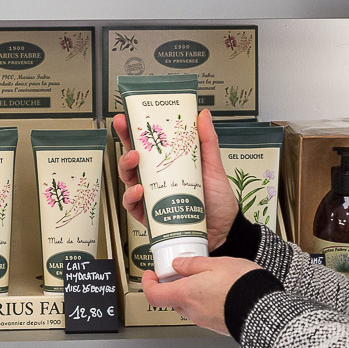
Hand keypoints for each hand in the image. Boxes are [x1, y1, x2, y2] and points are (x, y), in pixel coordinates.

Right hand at [112, 109, 240, 250]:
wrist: (224, 231)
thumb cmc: (219, 201)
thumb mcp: (213, 166)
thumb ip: (207, 141)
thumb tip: (204, 116)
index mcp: (170, 164)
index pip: (149, 144)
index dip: (135, 130)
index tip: (128, 116)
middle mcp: (158, 179)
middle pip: (133, 158)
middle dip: (124, 143)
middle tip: (127, 133)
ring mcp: (153, 197)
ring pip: (128, 179)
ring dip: (126, 167)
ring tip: (134, 159)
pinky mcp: (150, 215)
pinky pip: (133, 205)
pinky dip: (132, 197)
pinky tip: (140, 190)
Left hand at [141, 256, 260, 334]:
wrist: (264, 309)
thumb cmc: (242, 285)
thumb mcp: (216, 263)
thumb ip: (193, 264)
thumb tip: (178, 264)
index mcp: (186, 294)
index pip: (154, 295)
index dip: (148, 284)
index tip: (150, 275)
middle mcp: (192, 311)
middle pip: (171, 300)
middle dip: (173, 286)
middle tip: (181, 271)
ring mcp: (204, 321)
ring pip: (188, 306)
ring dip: (191, 293)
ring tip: (206, 278)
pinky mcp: (217, 325)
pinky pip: (203, 311)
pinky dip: (204, 300)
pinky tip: (219, 289)